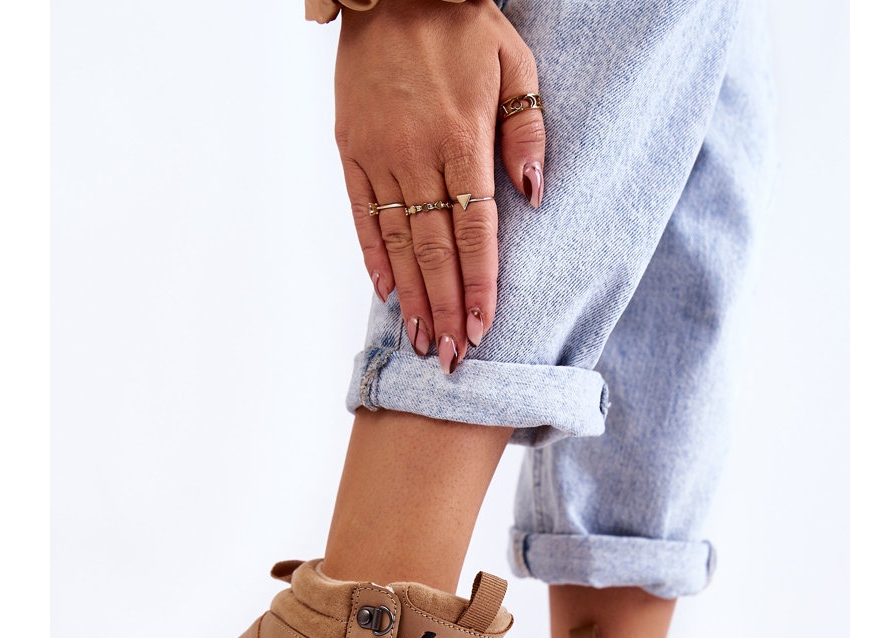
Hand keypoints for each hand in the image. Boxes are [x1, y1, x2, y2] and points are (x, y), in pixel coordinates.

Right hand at [335, 0, 544, 373]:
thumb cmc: (464, 24)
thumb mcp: (514, 62)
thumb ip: (526, 129)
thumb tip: (532, 194)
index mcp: (463, 138)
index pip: (475, 230)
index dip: (480, 284)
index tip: (485, 327)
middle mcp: (417, 154)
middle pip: (435, 250)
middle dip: (447, 308)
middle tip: (453, 358)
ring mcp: (379, 154)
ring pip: (398, 241)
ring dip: (412, 297)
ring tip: (423, 341)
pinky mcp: (350, 149)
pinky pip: (361, 213)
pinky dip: (373, 255)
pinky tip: (386, 293)